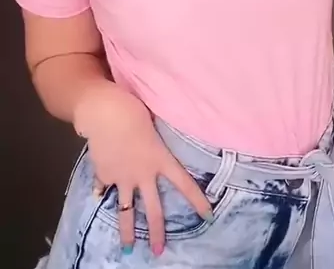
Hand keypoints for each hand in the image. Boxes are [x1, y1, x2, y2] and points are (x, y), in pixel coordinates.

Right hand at [74, 83, 211, 255]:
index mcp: (160, 159)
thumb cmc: (133, 109)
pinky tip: (98, 196)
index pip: (184, 183)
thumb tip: (154, 143)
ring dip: (127, 232)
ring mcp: (122, 178)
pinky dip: (100, 191)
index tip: (209, 216)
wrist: (105, 113)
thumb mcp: (153, 122)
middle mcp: (142, 174)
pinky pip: (102, 187)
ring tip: (129, 249)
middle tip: (159, 251)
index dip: (197, 200)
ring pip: (125, 212)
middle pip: (153, 210)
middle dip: (158, 232)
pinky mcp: (104, 175)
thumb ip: (155, 140)